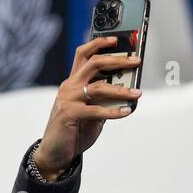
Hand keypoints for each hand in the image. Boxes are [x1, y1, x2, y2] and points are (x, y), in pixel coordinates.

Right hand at [34, 35, 141, 177]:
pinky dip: (113, 111)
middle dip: (117, 60)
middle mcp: (69, 87)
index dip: (98, 43)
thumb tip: (127, 91)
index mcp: (73, 82)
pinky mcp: (69, 114)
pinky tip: (126, 112)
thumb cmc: (74, 131)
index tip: (115, 38)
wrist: (55, 153)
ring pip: (98, 86)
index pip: (83, 54)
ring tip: (137, 93)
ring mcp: (68, 99)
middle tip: (136, 61)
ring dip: (120, 89)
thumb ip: (104, 100)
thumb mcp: (92, 112)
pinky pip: (96, 110)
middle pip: (94, 63)